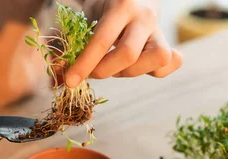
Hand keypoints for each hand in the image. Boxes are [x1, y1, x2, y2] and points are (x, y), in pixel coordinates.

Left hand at [65, 0, 182, 87]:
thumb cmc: (101, 4)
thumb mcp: (81, 15)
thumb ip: (65, 43)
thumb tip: (56, 77)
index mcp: (121, 5)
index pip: (102, 40)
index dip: (84, 65)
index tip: (70, 81)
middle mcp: (144, 16)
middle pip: (129, 54)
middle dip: (104, 71)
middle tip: (92, 71)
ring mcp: (159, 29)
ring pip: (157, 59)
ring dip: (131, 72)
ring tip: (114, 67)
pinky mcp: (168, 41)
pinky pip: (171, 62)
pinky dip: (154, 71)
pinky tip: (135, 66)